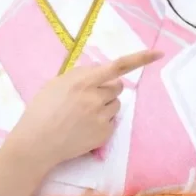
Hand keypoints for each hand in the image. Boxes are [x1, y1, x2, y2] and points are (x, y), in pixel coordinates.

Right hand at [5, 50, 163, 167]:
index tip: (158, 53)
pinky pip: (112, 120)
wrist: (37, 142)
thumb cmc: (42, 110)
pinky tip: (84, 127)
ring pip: (116, 104)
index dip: (140, 58)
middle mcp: (95, 97)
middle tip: (90, 97)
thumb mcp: (56, 83)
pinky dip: (103, 122)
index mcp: (83, 81)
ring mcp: (102, 116)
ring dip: (105, 105)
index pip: (117, 66)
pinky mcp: (105, 133)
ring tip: (83, 114)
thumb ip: (80, 74)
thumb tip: (99, 69)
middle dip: (108, 89)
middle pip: (118, 86)